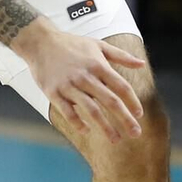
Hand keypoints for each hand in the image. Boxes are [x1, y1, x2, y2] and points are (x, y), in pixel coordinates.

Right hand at [18, 23, 146, 143]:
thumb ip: (121, 56)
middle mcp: (86, 76)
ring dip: (105, 127)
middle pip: (110, 101)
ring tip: (115, 139)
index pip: (121, 87)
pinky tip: (86, 131)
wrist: (40, 42)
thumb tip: (142, 64)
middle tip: (136, 133)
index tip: (139, 114)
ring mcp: (69, 86)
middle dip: (125, 119)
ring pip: (91, 110)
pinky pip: (68, 112)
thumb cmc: (72, 44)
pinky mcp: (53, 93)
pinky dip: (78, 123)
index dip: (132, 102)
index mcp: (98, 65)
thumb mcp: (98, 45)